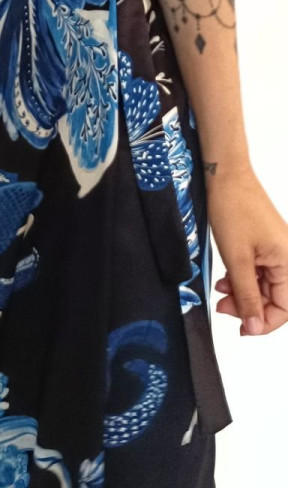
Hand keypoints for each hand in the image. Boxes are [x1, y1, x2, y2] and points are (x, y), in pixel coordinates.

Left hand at [206, 167, 287, 335]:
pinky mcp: (264, 244)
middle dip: (249, 306)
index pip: (285, 308)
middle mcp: (287, 257)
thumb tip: (254, 326)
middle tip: (224, 306)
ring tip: (221, 291)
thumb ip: (247, 296)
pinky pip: (257, 271)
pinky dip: (241, 278)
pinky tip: (225, 279)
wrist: (224, 175)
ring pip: (263, 286)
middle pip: (274, 298)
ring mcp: (276, 250)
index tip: (242, 327)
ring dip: (242, 293)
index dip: (263, 322)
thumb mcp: (237, 260)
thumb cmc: (233, 208)